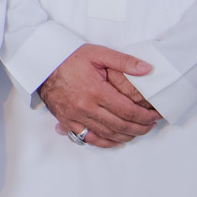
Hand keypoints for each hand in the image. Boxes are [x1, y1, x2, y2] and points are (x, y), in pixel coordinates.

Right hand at [37, 44, 161, 147]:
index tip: (155, 115)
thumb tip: (147, 69)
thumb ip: (124, 61)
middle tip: (151, 124)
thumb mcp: (98, 53)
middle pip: (120, 126)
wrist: (41, 64)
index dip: (145, 116)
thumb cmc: (68, 58)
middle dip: (140, 128)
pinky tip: (117, 140)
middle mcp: (86, 107)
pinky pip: (89, 138)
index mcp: (95, 91)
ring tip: (138, 131)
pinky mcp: (67, 121)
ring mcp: (76, 117)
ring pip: (107, 134)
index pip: (128, 111)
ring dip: (126, 136)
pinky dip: (106, 142)